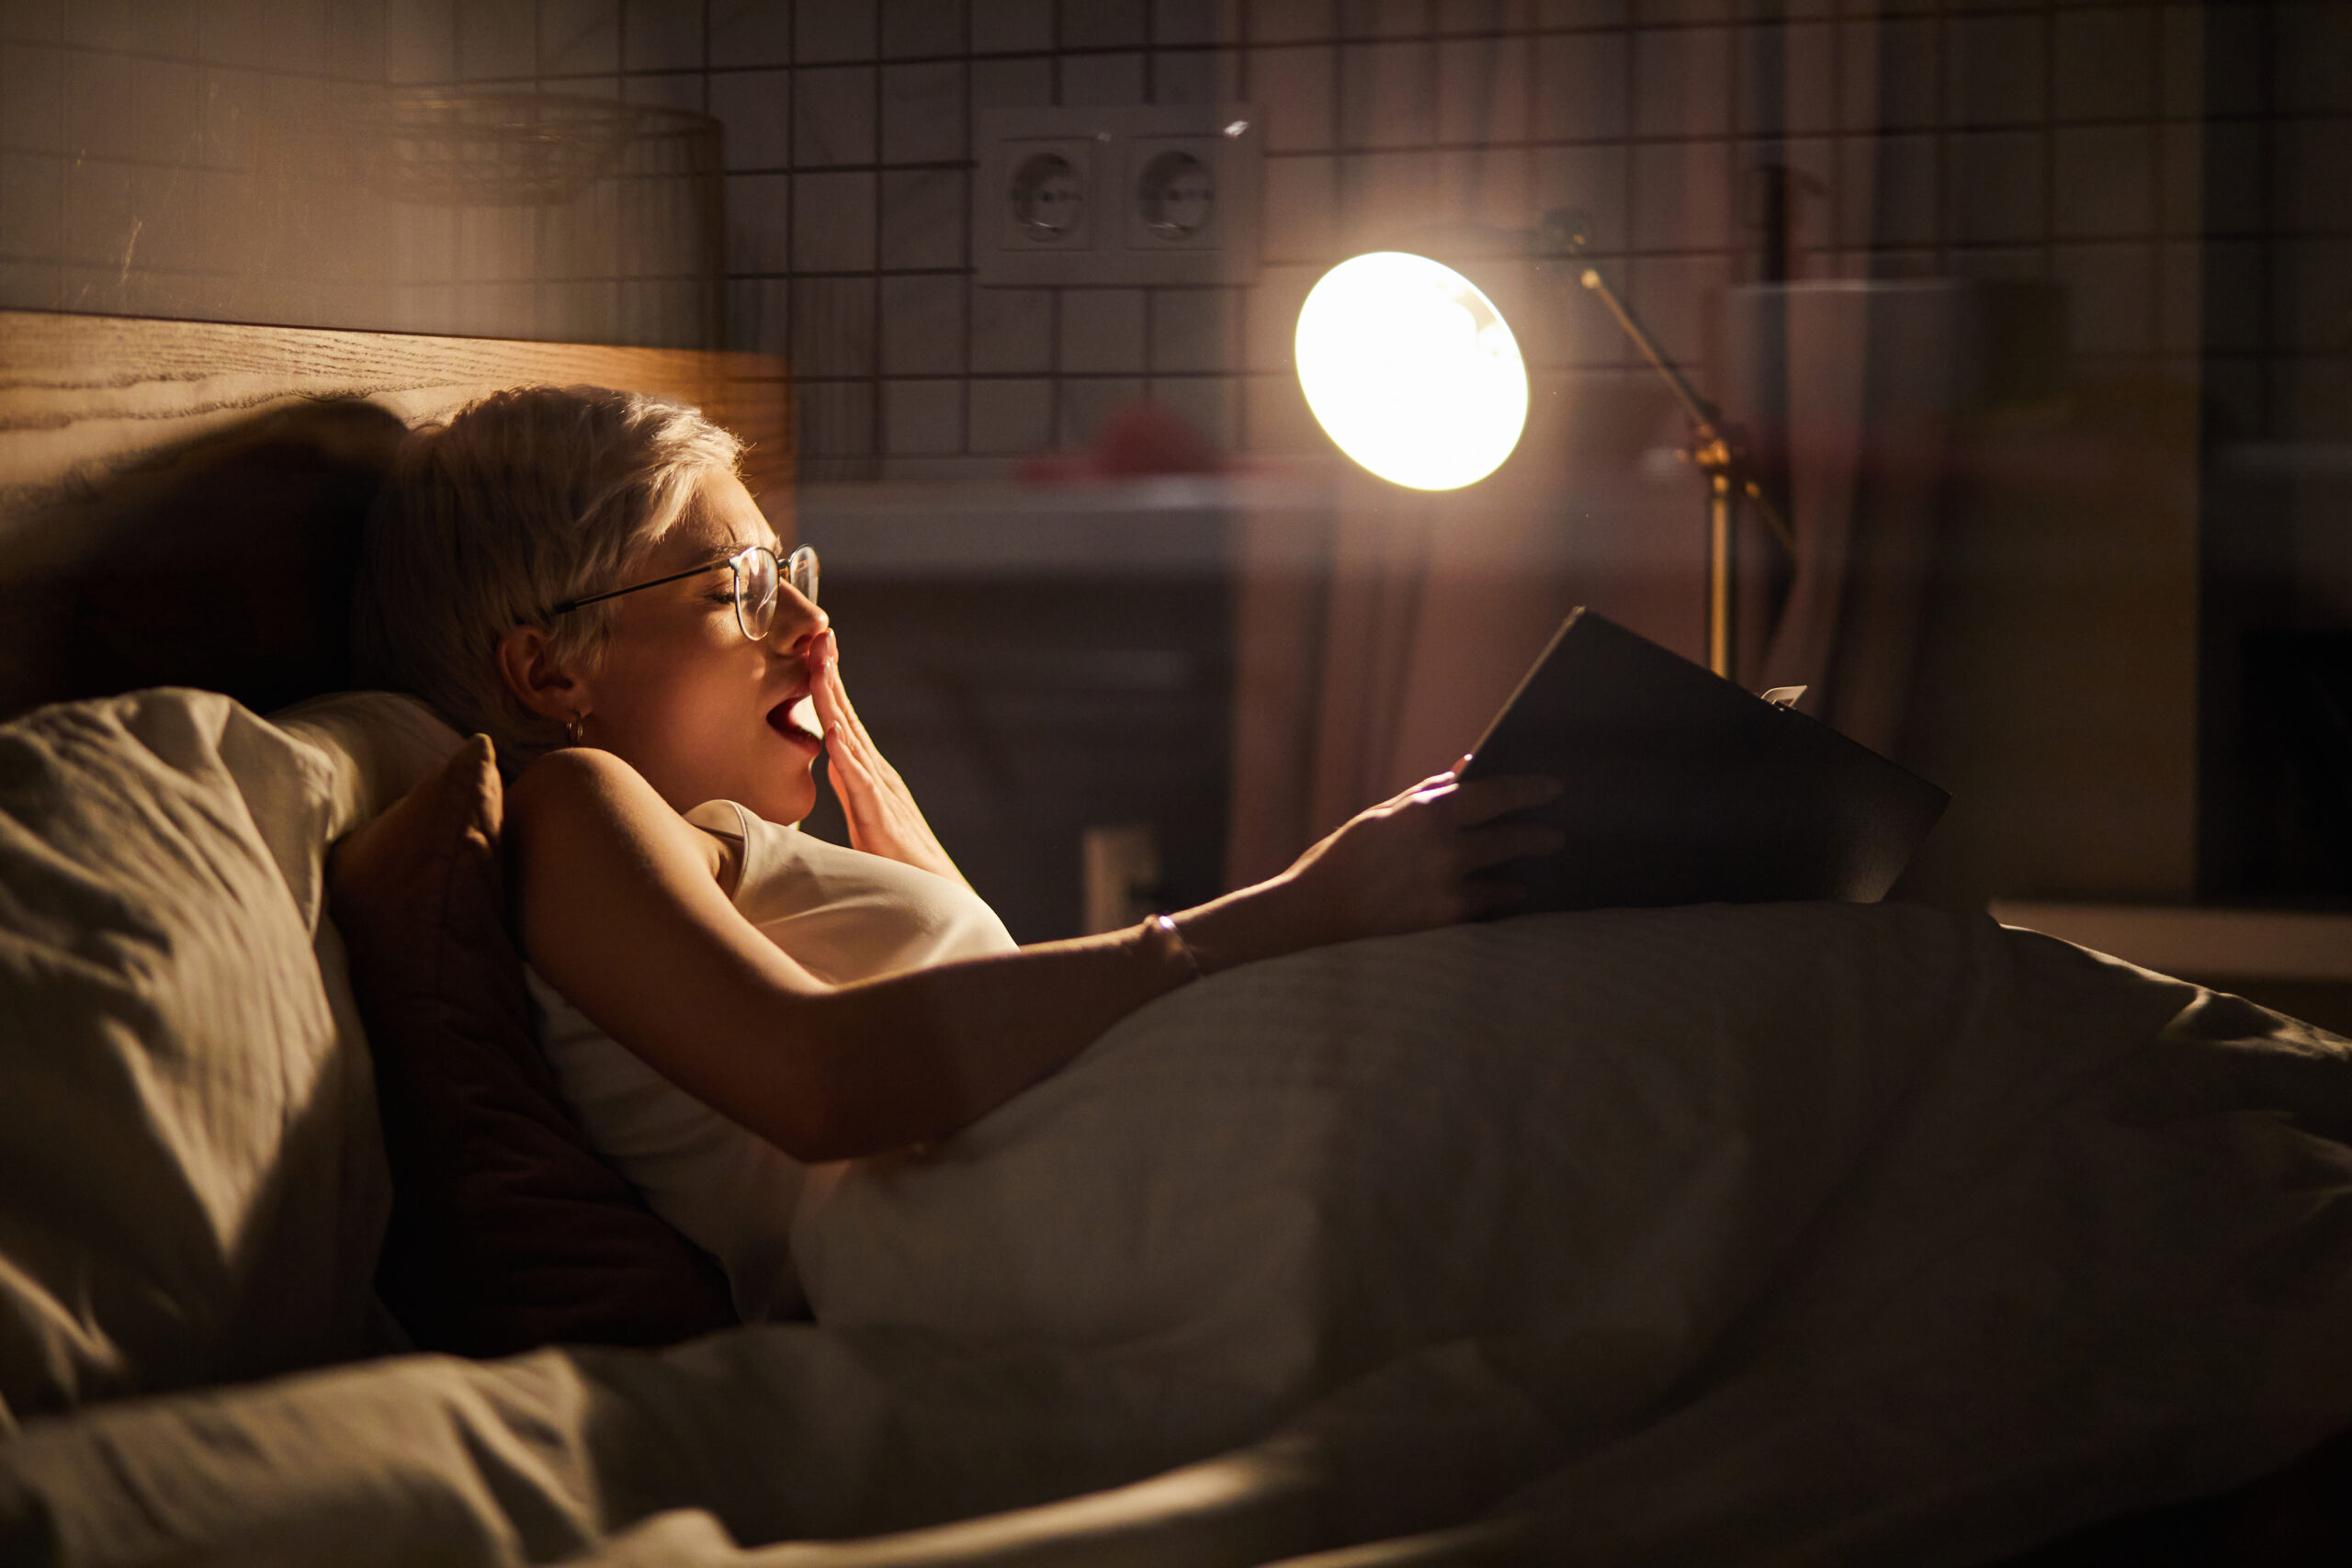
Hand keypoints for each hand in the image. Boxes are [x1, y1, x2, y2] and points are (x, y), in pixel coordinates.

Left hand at [807, 628, 966, 885]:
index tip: (817, 649)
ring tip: (820, 670)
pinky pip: (861, 785)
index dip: (830, 685)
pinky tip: (834, 735)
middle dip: (832, 677)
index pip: (844, 720)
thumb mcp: (866, 817)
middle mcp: (878, 775)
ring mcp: (882, 795)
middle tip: (820, 636)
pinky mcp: (880, 821)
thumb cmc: (901, 862)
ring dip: (835, 704)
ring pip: (852, 741)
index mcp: (870, 773)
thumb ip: (852, 789)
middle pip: (848, 718)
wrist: (938, 897)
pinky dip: (847, 757)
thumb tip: (834, 765)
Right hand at [1268, 756, 1563, 947]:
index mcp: (1427, 811)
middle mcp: (1444, 846)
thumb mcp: (1384, 813)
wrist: (1315, 910)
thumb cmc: (1346, 856)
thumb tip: (1470, 768)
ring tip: (1531, 873)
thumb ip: (1430, 792)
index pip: (1496, 793)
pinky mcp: (1444, 918)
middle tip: (1556, 836)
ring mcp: (1446, 884)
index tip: (1554, 787)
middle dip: (1537, 835)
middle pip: (1508, 836)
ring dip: (1522, 871)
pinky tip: (1511, 898)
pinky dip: (1501, 899)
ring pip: (1503, 874)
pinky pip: (1486, 905)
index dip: (1530, 789)